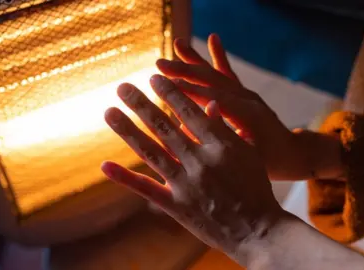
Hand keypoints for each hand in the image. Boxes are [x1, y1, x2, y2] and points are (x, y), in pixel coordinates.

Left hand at [101, 74, 284, 262]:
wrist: (258, 231)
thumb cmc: (255, 188)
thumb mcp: (248, 154)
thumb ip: (225, 129)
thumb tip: (208, 104)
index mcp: (221, 146)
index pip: (189, 113)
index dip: (170, 93)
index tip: (153, 78)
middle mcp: (200, 162)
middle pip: (165, 127)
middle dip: (141, 104)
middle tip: (122, 87)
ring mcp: (186, 185)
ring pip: (151, 152)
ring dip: (128, 130)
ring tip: (109, 111)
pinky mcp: (176, 206)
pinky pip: (146, 189)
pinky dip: (125, 177)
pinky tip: (105, 165)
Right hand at [156, 34, 342, 179]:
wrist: (294, 154)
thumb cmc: (271, 163)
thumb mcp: (248, 159)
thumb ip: (223, 142)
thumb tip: (191, 126)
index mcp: (249, 115)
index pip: (214, 98)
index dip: (189, 91)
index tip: (165, 83)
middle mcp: (248, 99)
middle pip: (212, 81)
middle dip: (185, 71)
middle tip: (159, 63)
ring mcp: (247, 94)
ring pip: (217, 74)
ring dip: (195, 60)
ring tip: (178, 43)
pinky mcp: (245, 94)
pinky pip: (229, 74)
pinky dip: (219, 57)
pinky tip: (213, 39)